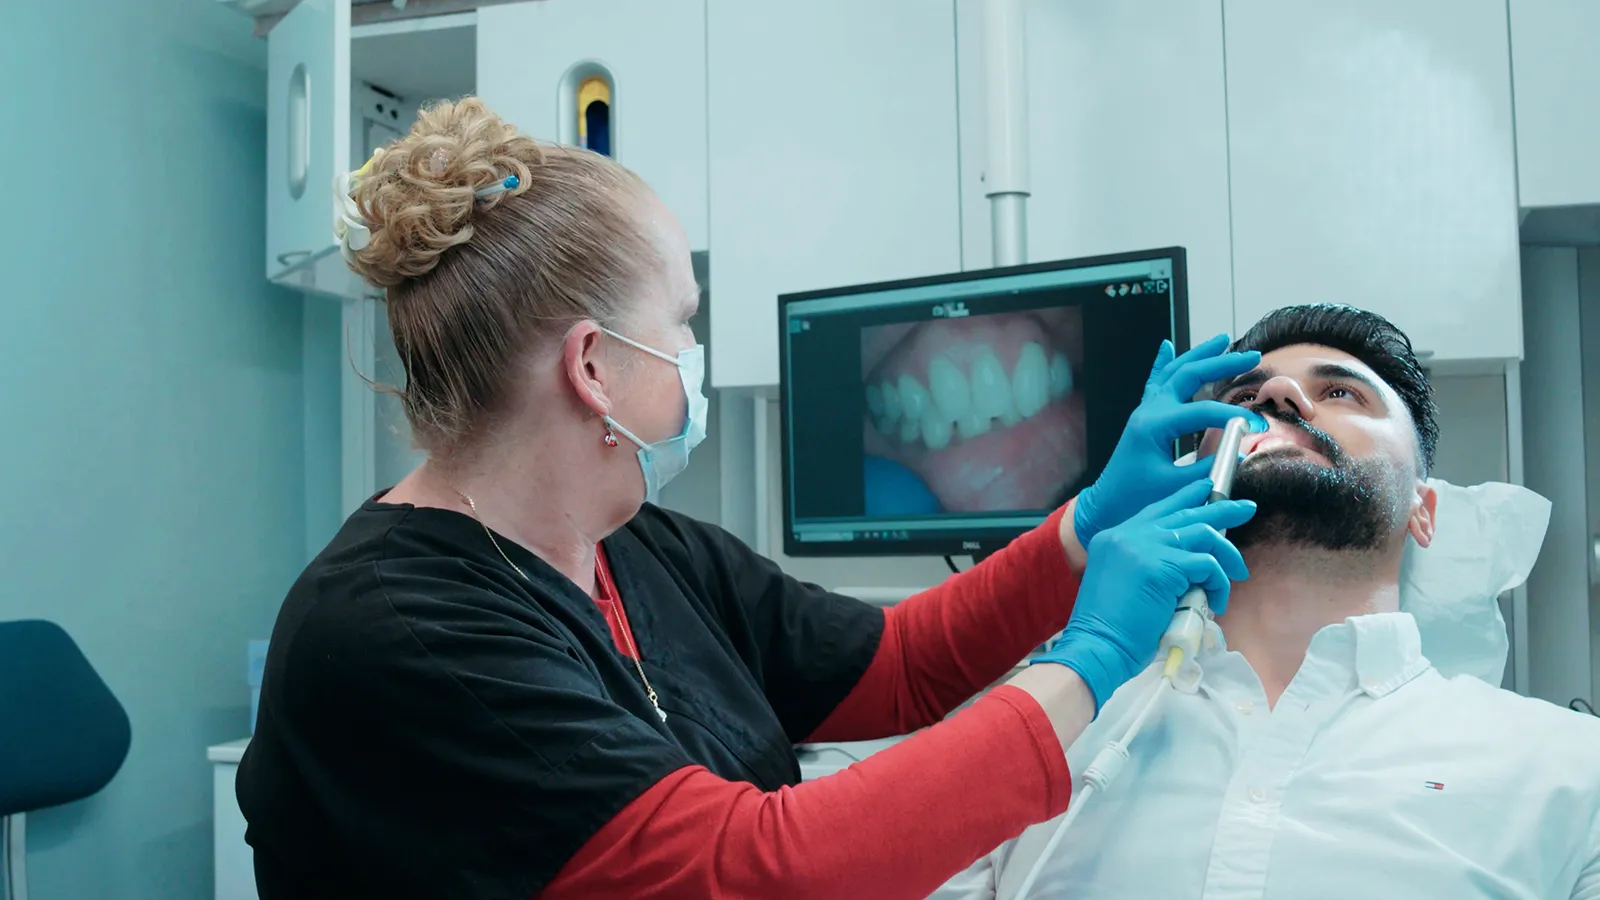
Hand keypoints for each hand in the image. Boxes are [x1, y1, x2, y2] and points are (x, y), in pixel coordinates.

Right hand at [1036, 478, 1255, 711]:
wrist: (1097, 647)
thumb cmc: (1111, 628)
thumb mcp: (1126, 582)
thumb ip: (1149, 564)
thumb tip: (1189, 565)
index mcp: (1115, 537)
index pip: (1158, 509)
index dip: (1186, 498)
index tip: (1208, 490)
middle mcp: (1128, 534)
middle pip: (1184, 512)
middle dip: (1221, 509)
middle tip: (1246, 509)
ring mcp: (1144, 546)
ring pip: (1202, 534)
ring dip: (1227, 554)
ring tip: (1239, 571)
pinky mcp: (1163, 566)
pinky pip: (1207, 565)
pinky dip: (1219, 583)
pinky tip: (1217, 602)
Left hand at [1073, 334, 1267, 548]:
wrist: (1106, 503)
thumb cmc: (1136, 498)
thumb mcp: (1176, 487)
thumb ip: (1209, 469)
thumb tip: (1240, 454)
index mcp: (1154, 426)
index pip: (1202, 412)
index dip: (1233, 418)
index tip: (1258, 426)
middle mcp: (1148, 411)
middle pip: (1189, 376)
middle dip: (1222, 364)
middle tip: (1252, 356)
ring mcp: (1145, 410)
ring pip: (1174, 372)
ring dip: (1199, 354)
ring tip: (1223, 338)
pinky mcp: (1144, 416)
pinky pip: (1155, 382)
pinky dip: (1162, 362)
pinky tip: (1166, 346)